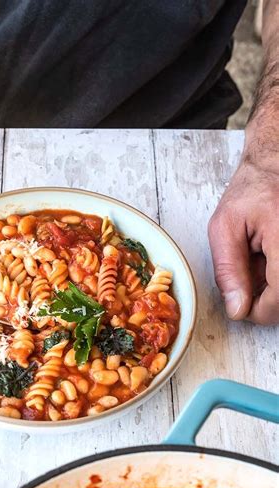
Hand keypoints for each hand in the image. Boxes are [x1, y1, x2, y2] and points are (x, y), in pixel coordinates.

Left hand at [208, 157, 278, 324]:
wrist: (277, 165)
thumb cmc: (252, 189)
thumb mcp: (224, 228)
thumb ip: (228, 271)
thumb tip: (237, 310)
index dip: (258, 311)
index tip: (242, 306)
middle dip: (267, 299)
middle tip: (250, 276)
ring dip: (275, 287)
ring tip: (262, 260)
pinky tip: (272, 258)